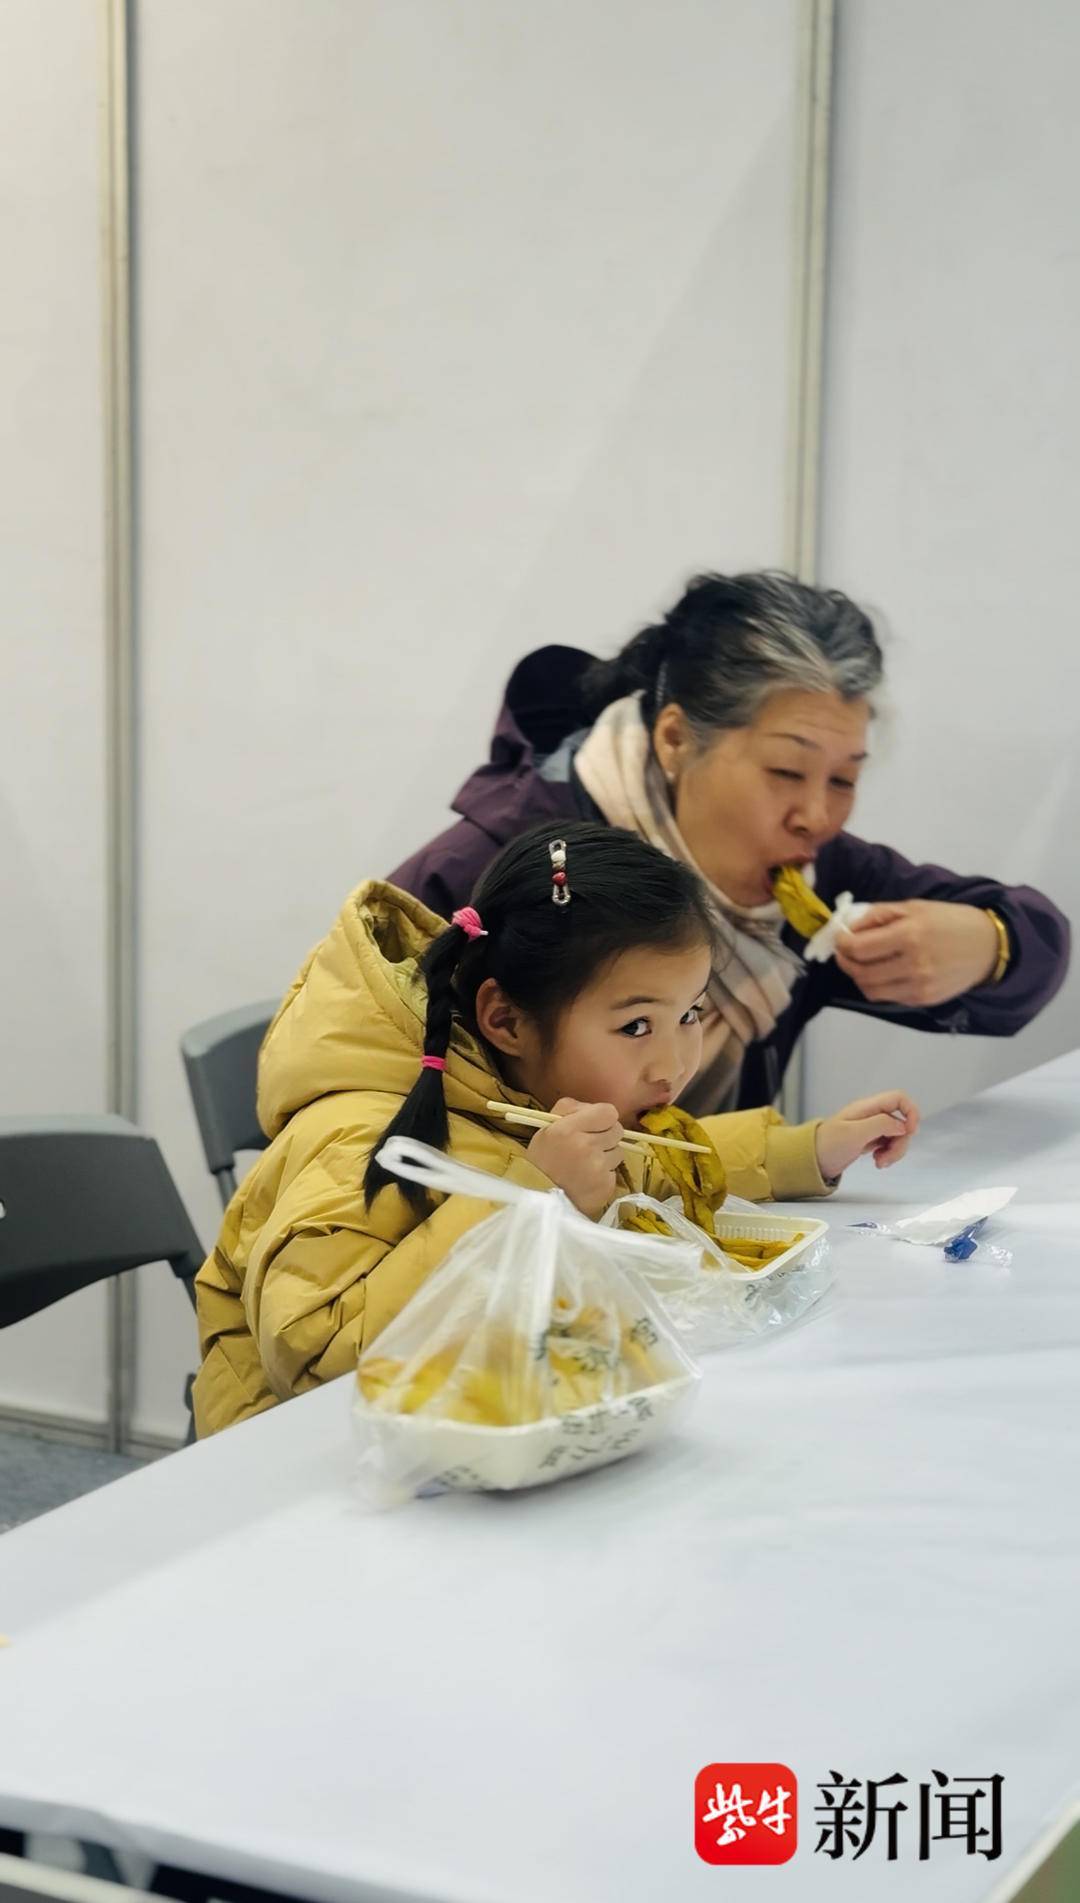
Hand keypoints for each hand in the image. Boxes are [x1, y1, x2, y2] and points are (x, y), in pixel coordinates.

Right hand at [527, 1098, 623, 1218]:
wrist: (539, 1201)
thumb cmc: (542, 1161)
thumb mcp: (546, 1128)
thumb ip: (569, 1109)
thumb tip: (591, 1108)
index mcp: (569, 1129)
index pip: (609, 1112)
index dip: (602, 1117)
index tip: (593, 1126)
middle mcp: (587, 1146)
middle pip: (617, 1131)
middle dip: (606, 1136)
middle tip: (590, 1145)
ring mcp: (599, 1168)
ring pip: (618, 1152)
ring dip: (606, 1156)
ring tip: (587, 1165)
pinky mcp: (606, 1186)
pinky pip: (614, 1173)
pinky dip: (604, 1175)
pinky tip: (588, 1179)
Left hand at [815, 1090, 919, 1179]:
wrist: (811, 1161)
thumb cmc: (828, 1145)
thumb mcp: (855, 1133)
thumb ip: (881, 1125)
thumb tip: (902, 1125)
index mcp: (867, 1107)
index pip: (899, 1098)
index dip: (910, 1112)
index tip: (909, 1132)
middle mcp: (871, 1115)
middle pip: (902, 1121)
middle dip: (901, 1141)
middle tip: (886, 1158)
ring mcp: (871, 1128)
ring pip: (898, 1135)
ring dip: (895, 1151)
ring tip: (879, 1162)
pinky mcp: (870, 1141)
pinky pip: (889, 1145)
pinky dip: (888, 1154)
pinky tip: (877, 1162)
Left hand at [835, 901, 998, 1006]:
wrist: (989, 946)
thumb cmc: (951, 920)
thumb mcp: (914, 907)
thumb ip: (878, 915)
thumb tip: (848, 928)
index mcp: (910, 935)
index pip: (858, 949)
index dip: (842, 945)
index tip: (840, 938)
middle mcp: (913, 965)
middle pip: (861, 973)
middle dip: (845, 962)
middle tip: (845, 952)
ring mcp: (919, 987)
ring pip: (871, 991)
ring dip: (859, 978)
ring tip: (862, 964)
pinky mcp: (924, 1000)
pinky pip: (889, 997)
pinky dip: (879, 986)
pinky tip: (884, 972)